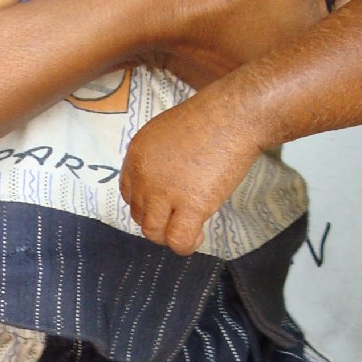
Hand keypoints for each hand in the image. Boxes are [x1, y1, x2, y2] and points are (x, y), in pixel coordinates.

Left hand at [120, 68, 265, 254]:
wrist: (233, 115)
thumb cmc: (209, 118)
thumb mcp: (166, 132)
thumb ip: (157, 159)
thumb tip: (163, 185)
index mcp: (136, 156)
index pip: (129, 194)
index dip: (146, 204)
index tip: (164, 204)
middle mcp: (144, 176)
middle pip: (139, 216)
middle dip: (159, 219)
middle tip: (180, 215)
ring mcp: (165, 193)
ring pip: (153, 233)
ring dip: (169, 235)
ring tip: (189, 227)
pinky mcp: (191, 205)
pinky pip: (178, 240)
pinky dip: (186, 245)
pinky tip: (199, 233)